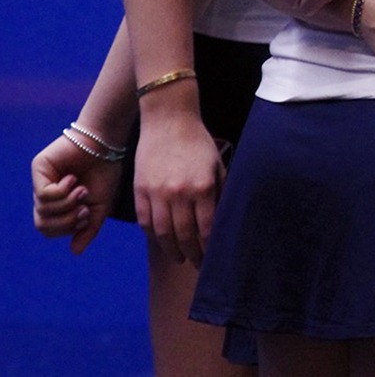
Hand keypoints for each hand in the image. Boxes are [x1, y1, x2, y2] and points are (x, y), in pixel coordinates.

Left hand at [31, 133, 123, 253]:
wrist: (108, 147)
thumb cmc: (106, 174)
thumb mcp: (100, 208)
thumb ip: (88, 229)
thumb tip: (74, 252)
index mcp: (58, 205)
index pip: (50, 230)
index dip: (68, 228)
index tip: (87, 214)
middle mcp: (46, 194)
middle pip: (42, 225)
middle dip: (66, 220)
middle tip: (83, 206)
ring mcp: (40, 181)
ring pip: (43, 210)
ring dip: (67, 203)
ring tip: (81, 189)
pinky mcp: (39, 169)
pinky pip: (43, 194)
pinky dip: (61, 192)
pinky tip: (72, 180)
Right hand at [132, 98, 222, 265]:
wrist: (168, 120)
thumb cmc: (198, 142)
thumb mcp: (217, 165)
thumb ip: (220, 192)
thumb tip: (225, 219)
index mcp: (202, 187)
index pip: (206, 228)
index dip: (209, 247)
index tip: (213, 258)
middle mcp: (179, 193)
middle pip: (184, 235)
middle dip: (193, 254)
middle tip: (198, 265)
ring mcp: (156, 192)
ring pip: (162, 232)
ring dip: (171, 249)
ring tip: (180, 258)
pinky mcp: (140, 189)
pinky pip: (145, 220)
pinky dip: (152, 235)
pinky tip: (161, 241)